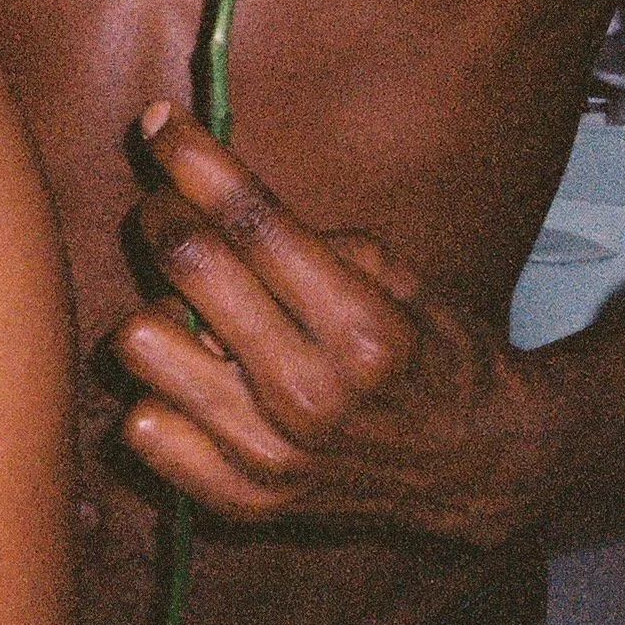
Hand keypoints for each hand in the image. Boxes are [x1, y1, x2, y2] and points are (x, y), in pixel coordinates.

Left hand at [116, 108, 550, 547]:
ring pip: (144, 346)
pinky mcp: (248, 501)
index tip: (159, 124)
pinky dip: (159, 393)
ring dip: (158, 311)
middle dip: (163, 214)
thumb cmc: (432, 352)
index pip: (248, 221)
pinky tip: (195, 378)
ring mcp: (275, 456)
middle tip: (167, 208)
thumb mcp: (399, 275)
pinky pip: (145, 428)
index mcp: (362, 329)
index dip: (192, 158)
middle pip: (188, 267)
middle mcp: (313, 395)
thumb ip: (310, 239)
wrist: (480, 463)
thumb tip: (208, 196)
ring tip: (192, 314)